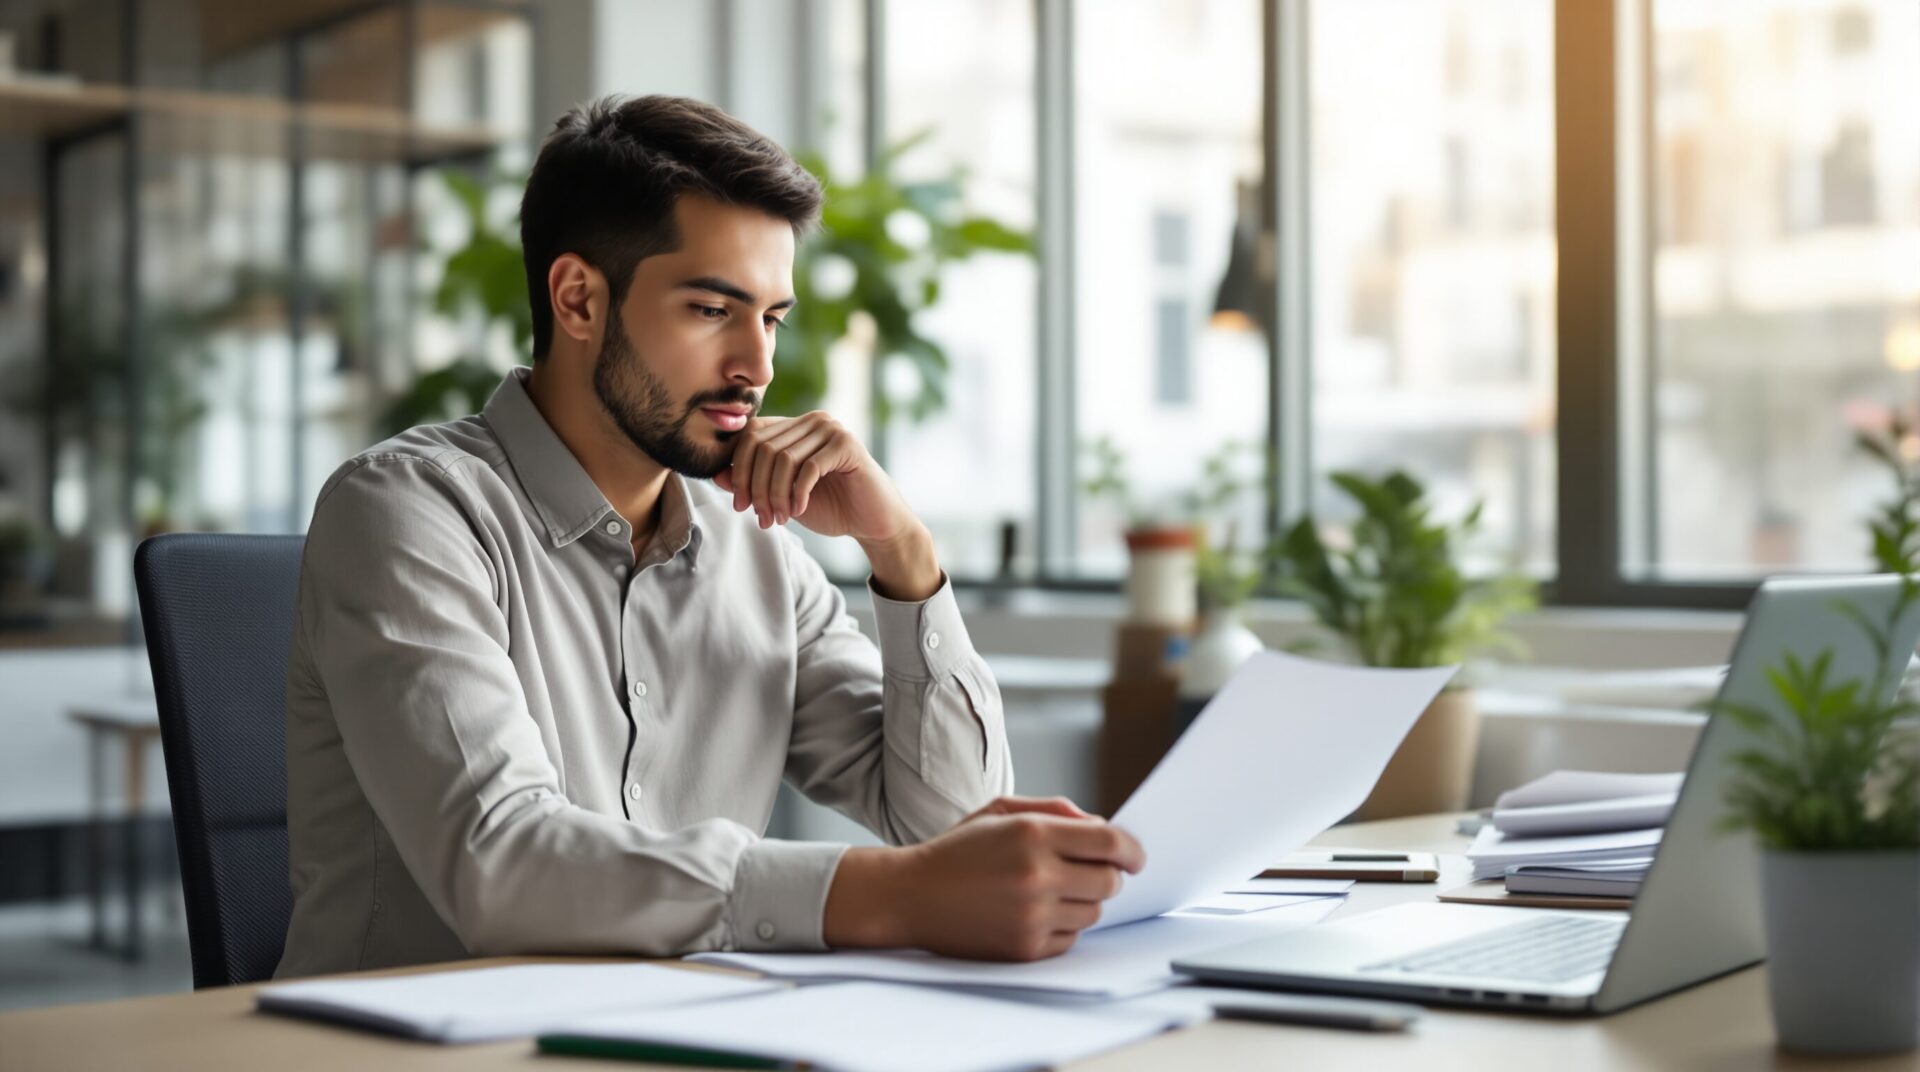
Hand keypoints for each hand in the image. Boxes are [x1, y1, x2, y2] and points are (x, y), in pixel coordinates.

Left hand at [713, 411, 940, 599]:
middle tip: (760, 517)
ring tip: (777, 519)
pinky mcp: (847, 445)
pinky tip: (797, 511)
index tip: (740, 505)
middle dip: (755, 487)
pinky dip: (797, 493)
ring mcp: (831, 429)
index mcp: (795, 426)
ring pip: (782, 458)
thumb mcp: (781, 497)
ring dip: (774, 495)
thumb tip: (716, 473)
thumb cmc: (829, 507)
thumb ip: (752, 482)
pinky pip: (808, 467)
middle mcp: (812, 420)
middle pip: (763, 446)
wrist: (871, 522)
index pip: (751, 435)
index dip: (738, 469)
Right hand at [822, 796, 1145, 961]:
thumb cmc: (958, 850)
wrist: (910, 896)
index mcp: (1032, 834)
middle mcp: (1037, 876)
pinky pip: (1071, 938)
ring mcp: (1032, 916)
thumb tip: (1102, 827)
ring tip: (1052, 890)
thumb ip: (1055, 811)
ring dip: (1084, 901)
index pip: (1110, 843)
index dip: (1132, 850)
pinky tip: (1035, 912)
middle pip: (1110, 882)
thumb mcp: (1001, 810)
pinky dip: (1063, 926)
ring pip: (1093, 912)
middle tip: (1091, 872)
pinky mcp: (1025, 948)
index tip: (1136, 856)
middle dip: (1108, 875)